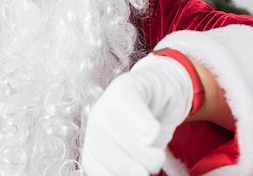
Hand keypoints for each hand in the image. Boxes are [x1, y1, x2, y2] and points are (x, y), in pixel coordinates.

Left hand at [81, 54, 192, 174]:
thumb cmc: (148, 128)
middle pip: (101, 146)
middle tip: (150, 171)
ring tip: (157, 156)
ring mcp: (109, 100)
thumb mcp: (138, 152)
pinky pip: (131, 106)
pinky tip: (154, 134)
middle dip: (127, 166)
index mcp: (94, 138)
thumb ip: (132, 165)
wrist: (161, 91)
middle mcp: (96, 118)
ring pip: (117, 128)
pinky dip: (144, 125)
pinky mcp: (126, 86)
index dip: (113, 175)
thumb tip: (137, 175)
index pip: (92, 162)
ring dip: (141, 150)